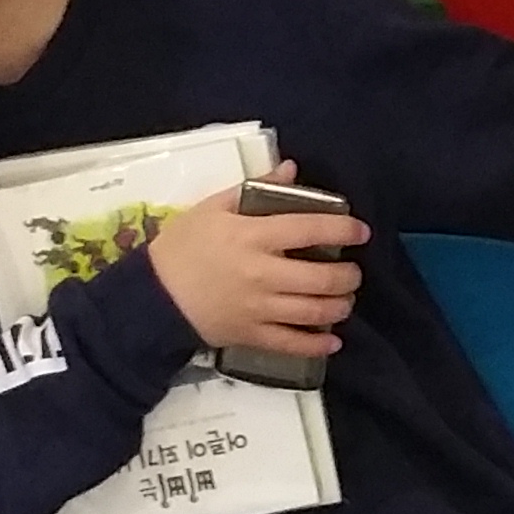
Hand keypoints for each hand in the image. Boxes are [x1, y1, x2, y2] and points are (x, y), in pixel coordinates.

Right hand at [139, 163, 366, 357]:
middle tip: (352, 273)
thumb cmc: (183, 246)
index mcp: (253, 236)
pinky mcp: (251, 335)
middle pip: (321, 277)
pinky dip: (318, 344)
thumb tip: (292, 168)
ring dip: (340, 307)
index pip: (310, 229)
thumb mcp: (213, 207)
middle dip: (348, 276)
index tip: (361, 232)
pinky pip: (292, 344)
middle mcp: (263, 273)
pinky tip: (332, 341)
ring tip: (344, 300)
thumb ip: (255, 187)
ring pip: (314, 311)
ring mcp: (259, 308)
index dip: (343, 229)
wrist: (152, 295)